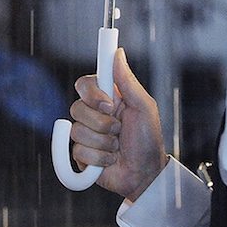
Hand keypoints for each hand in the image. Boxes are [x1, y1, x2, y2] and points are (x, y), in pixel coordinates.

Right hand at [70, 48, 168, 200]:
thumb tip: (117, 52)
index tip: (109, 104)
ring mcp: (86, 134)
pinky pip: (78, 151)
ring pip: (78, 131)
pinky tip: (110, 159)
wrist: (145, 174)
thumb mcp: (144, 107)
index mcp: (107, 98)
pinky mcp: (81, 154)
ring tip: (117, 147)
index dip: (92, 94)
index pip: (84, 84)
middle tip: (119, 129)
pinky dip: (99, 158)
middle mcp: (94, 114)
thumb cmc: (148, 139)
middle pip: (77, 108)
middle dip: (102, 123)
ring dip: (104, 143)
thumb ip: (128, 81)